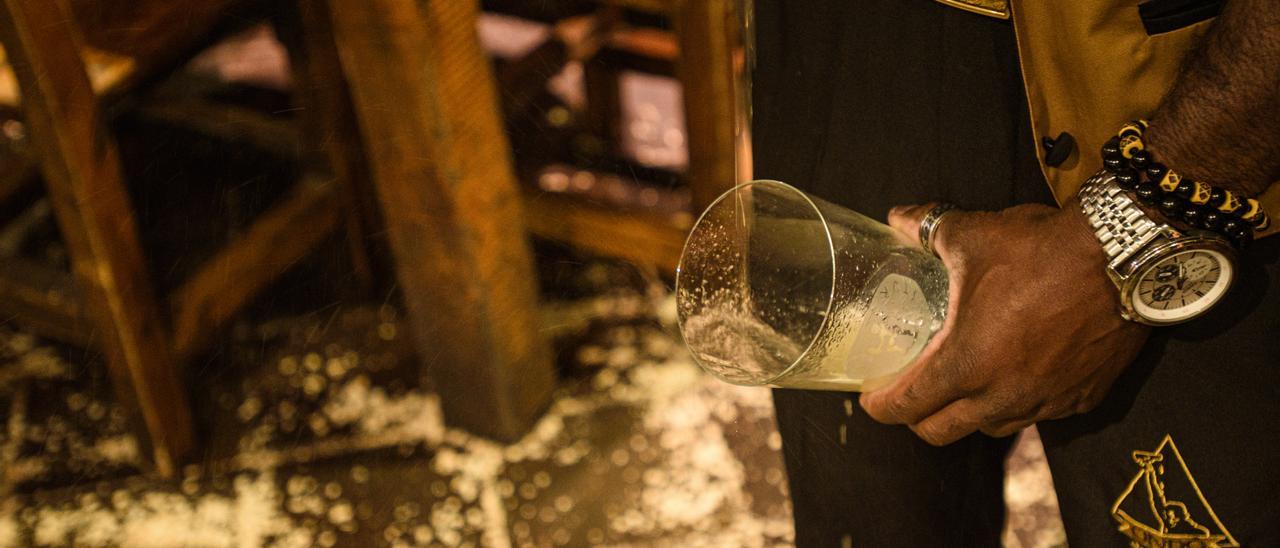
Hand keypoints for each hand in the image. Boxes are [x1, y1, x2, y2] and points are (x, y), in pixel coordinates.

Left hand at [858, 201, 1149, 444]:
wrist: (1126, 257)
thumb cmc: (1043, 250)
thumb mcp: (973, 234)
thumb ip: (927, 228)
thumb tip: (896, 218)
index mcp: (967, 364)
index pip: (909, 407)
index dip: (881, 407)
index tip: (871, 399)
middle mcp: (1003, 396)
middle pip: (943, 433)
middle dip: (918, 419)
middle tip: (910, 395)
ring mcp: (1046, 403)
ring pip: (992, 427)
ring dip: (969, 413)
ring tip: (961, 386)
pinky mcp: (1082, 399)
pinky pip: (1038, 415)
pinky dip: (1018, 403)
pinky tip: (1015, 376)